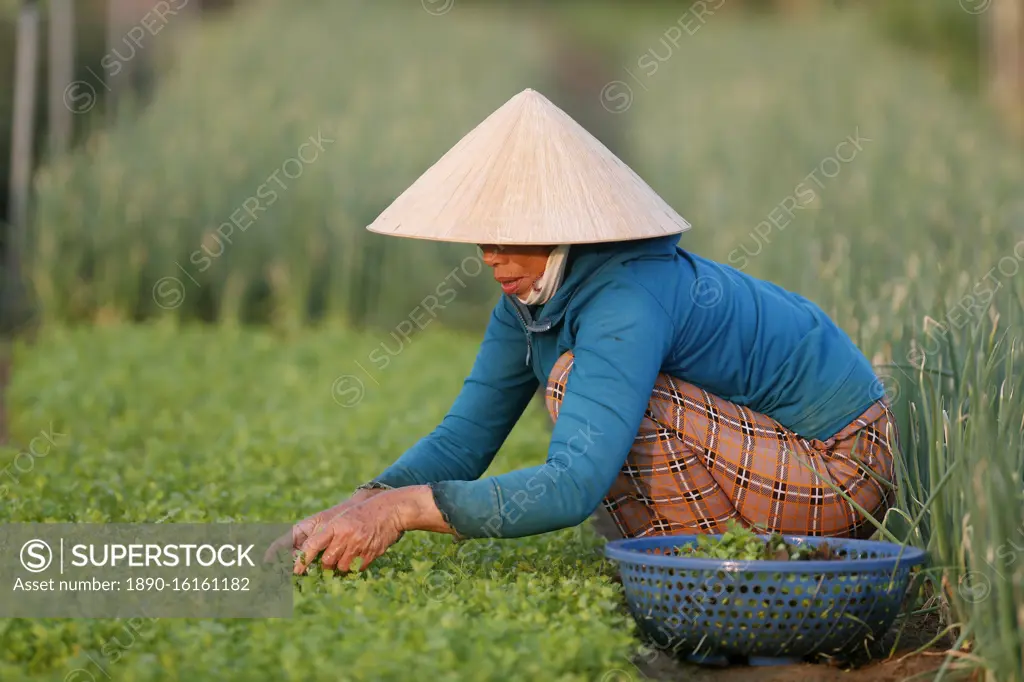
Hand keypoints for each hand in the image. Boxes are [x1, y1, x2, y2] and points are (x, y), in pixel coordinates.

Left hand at [264, 488, 384, 563]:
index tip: (296, 570)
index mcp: (336, 526)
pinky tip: (362, 552)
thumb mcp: (343, 518)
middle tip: (334, 555)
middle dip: (328, 562)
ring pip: (342, 567)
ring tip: (350, 551)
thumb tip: (310, 553)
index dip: (303, 559)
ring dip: (343, 564)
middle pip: (327, 561)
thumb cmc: (362, 513)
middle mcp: (346, 536)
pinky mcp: (371, 554)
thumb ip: (328, 534)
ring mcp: (359, 546)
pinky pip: (358, 568)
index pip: (313, 545)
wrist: (391, 510)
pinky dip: (357, 565)